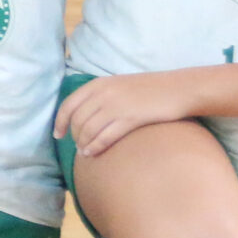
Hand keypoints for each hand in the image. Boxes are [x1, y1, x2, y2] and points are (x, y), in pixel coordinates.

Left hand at [53, 72, 195, 159]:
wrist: (179, 89)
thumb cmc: (150, 89)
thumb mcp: (120, 85)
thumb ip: (101, 95)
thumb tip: (84, 115)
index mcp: (99, 83)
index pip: (69, 104)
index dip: (60, 121)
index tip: (57, 134)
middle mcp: (104, 93)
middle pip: (78, 120)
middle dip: (74, 136)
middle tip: (77, 147)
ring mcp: (117, 105)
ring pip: (89, 130)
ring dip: (84, 144)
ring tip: (85, 152)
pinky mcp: (131, 118)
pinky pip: (106, 136)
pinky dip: (96, 147)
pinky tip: (94, 153)